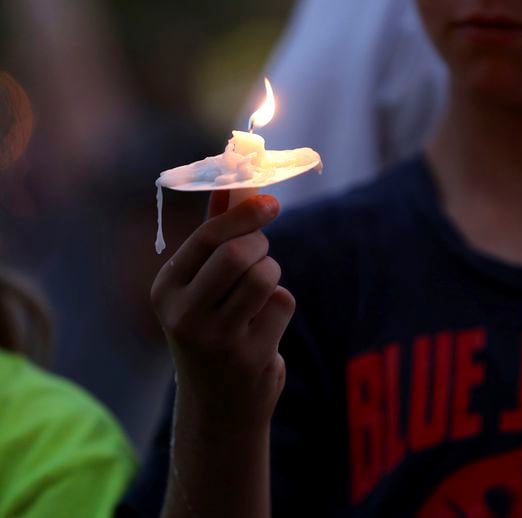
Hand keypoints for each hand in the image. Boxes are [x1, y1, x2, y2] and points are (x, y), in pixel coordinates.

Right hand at [151, 190, 293, 432]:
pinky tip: (263, 326)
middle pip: (240, 253)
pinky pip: (282, 303)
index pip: (208, 237)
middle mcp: (184, 315)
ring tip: (258, 294)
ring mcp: (217, 339)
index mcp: (165, 289)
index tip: (269, 202)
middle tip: (261, 256)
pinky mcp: (251, 356)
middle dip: (260, 246)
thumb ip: (214, 236)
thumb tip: (234, 183)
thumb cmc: (210, 329)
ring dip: (272, 275)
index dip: (243, 213)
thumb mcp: (199, 286)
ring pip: (265, 275)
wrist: (217, 406)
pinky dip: (280, 306)